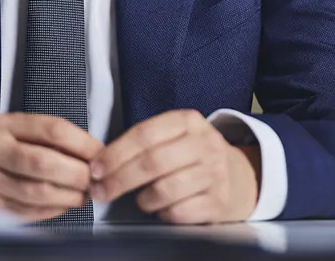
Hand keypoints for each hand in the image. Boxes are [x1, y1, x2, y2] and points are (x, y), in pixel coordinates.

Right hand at [0, 112, 103, 220]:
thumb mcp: (11, 135)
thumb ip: (46, 139)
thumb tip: (92, 153)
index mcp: (4, 125)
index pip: (53, 129)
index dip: (83, 144)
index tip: (101, 155)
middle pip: (45, 161)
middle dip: (77, 174)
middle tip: (94, 180)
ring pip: (38, 191)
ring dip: (68, 196)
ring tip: (82, 195)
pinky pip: (29, 211)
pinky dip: (52, 211)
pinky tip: (62, 206)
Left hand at [89, 109, 260, 223]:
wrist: (238, 177)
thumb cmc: (192, 157)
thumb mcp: (174, 137)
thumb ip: (143, 143)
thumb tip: (101, 164)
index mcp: (188, 122)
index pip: (145, 134)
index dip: (115, 153)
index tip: (96, 169)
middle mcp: (205, 143)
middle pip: (152, 162)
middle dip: (119, 179)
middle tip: (101, 190)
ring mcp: (215, 172)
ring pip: (165, 190)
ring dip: (143, 199)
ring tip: (141, 200)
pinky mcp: (218, 200)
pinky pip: (179, 212)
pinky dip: (163, 213)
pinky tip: (163, 208)